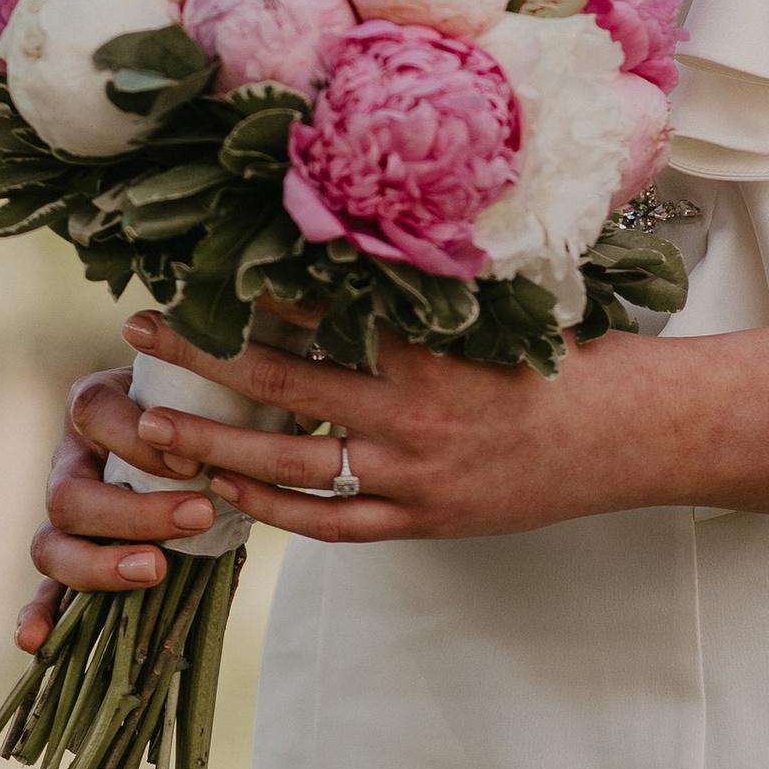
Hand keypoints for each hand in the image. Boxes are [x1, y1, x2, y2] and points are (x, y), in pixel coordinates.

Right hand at [10, 363, 227, 651]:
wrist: (200, 435)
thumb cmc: (206, 407)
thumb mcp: (209, 390)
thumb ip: (222, 395)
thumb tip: (275, 407)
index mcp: (95, 406)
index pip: (93, 412)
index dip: (135, 438)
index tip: (192, 461)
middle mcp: (70, 459)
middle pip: (69, 492)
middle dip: (133, 512)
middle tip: (199, 516)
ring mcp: (65, 513)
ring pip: (51, 544)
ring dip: (99, 565)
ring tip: (155, 570)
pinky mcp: (71, 556)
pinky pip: (44, 590)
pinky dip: (39, 614)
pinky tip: (35, 639)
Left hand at [112, 306, 659, 544]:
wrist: (630, 434)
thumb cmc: (567, 356)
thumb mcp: (496, 309)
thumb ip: (422, 294)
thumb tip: (347, 244)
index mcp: (425, 345)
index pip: (314, 310)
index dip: (246, 290)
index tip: (193, 266)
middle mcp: (408, 410)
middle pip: (278, 380)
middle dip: (201, 356)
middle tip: (139, 329)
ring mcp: (411, 474)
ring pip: (286, 463)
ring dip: (213, 443)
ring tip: (154, 426)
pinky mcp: (423, 521)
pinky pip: (331, 524)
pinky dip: (276, 513)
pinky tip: (229, 496)